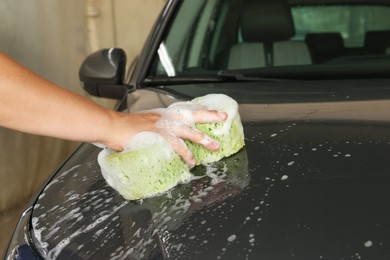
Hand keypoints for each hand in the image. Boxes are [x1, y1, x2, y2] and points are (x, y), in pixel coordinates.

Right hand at [103, 106, 227, 165]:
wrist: (112, 125)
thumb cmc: (125, 126)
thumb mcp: (145, 121)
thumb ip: (156, 126)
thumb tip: (162, 136)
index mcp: (163, 114)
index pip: (186, 110)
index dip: (201, 110)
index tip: (212, 110)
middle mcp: (166, 118)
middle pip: (193, 115)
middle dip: (210, 116)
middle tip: (223, 117)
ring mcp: (163, 127)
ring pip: (190, 132)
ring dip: (204, 139)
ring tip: (215, 146)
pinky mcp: (159, 137)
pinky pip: (177, 145)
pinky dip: (186, 153)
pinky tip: (192, 160)